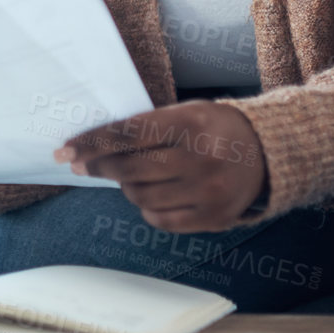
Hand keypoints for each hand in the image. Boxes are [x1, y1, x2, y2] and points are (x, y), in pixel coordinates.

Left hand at [60, 101, 264, 232]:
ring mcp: (209, 192)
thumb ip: (145, 127)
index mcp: (192, 123)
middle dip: (97, 165)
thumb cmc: (213, 129)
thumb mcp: (185, 113)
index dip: (92, 143)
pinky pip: (159, 219)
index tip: (66, 150)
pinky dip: (146, 206)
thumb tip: (92, 148)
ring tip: (131, 175)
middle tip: (79, 164)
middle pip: (130, 167)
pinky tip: (152, 194)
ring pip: (140, 195)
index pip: (128, 134)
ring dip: (125, 185)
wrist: (267, 153)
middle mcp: (202, 158)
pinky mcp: (214, 218)